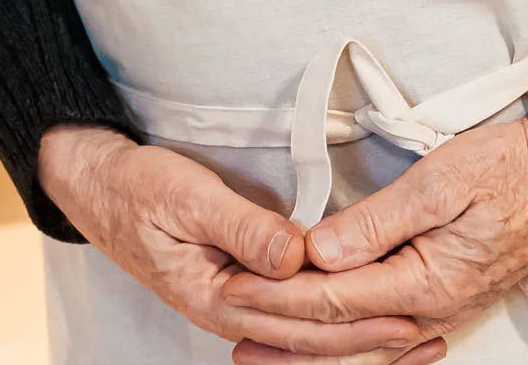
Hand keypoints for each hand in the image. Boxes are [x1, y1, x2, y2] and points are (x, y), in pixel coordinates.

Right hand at [38, 127, 425, 358]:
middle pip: (312, 338)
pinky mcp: (242, 290)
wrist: (99, 186)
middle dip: (372, 340)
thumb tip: (296, 255)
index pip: (300, 317)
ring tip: (417, 342)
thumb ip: (242, 228)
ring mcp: (237, 306)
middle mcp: (231, 312)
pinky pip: (296, 319)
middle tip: (428, 337)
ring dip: (361, 340)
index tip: (403, 313)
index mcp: (218, 298)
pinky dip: (335, 325)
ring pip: (308, 336)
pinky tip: (367, 323)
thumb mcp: (186, 197)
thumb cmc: (138, 189)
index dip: (355, 317)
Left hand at [220, 38, 527, 364]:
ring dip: (310, 350)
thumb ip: (376, 221)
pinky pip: (390, 339)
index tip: (233, 289)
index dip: (277, 297)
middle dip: (283, 335)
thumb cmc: (508, 169)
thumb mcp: (439, 181)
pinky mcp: (448, 302)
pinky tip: (331, 352)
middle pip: (343, 334)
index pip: (333, 299)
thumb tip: (318, 252)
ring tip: (263, 354)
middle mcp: (434, 310)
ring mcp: (443, 311)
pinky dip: (352, 348)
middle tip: (231, 335)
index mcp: (427, 282)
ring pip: (365, 345)